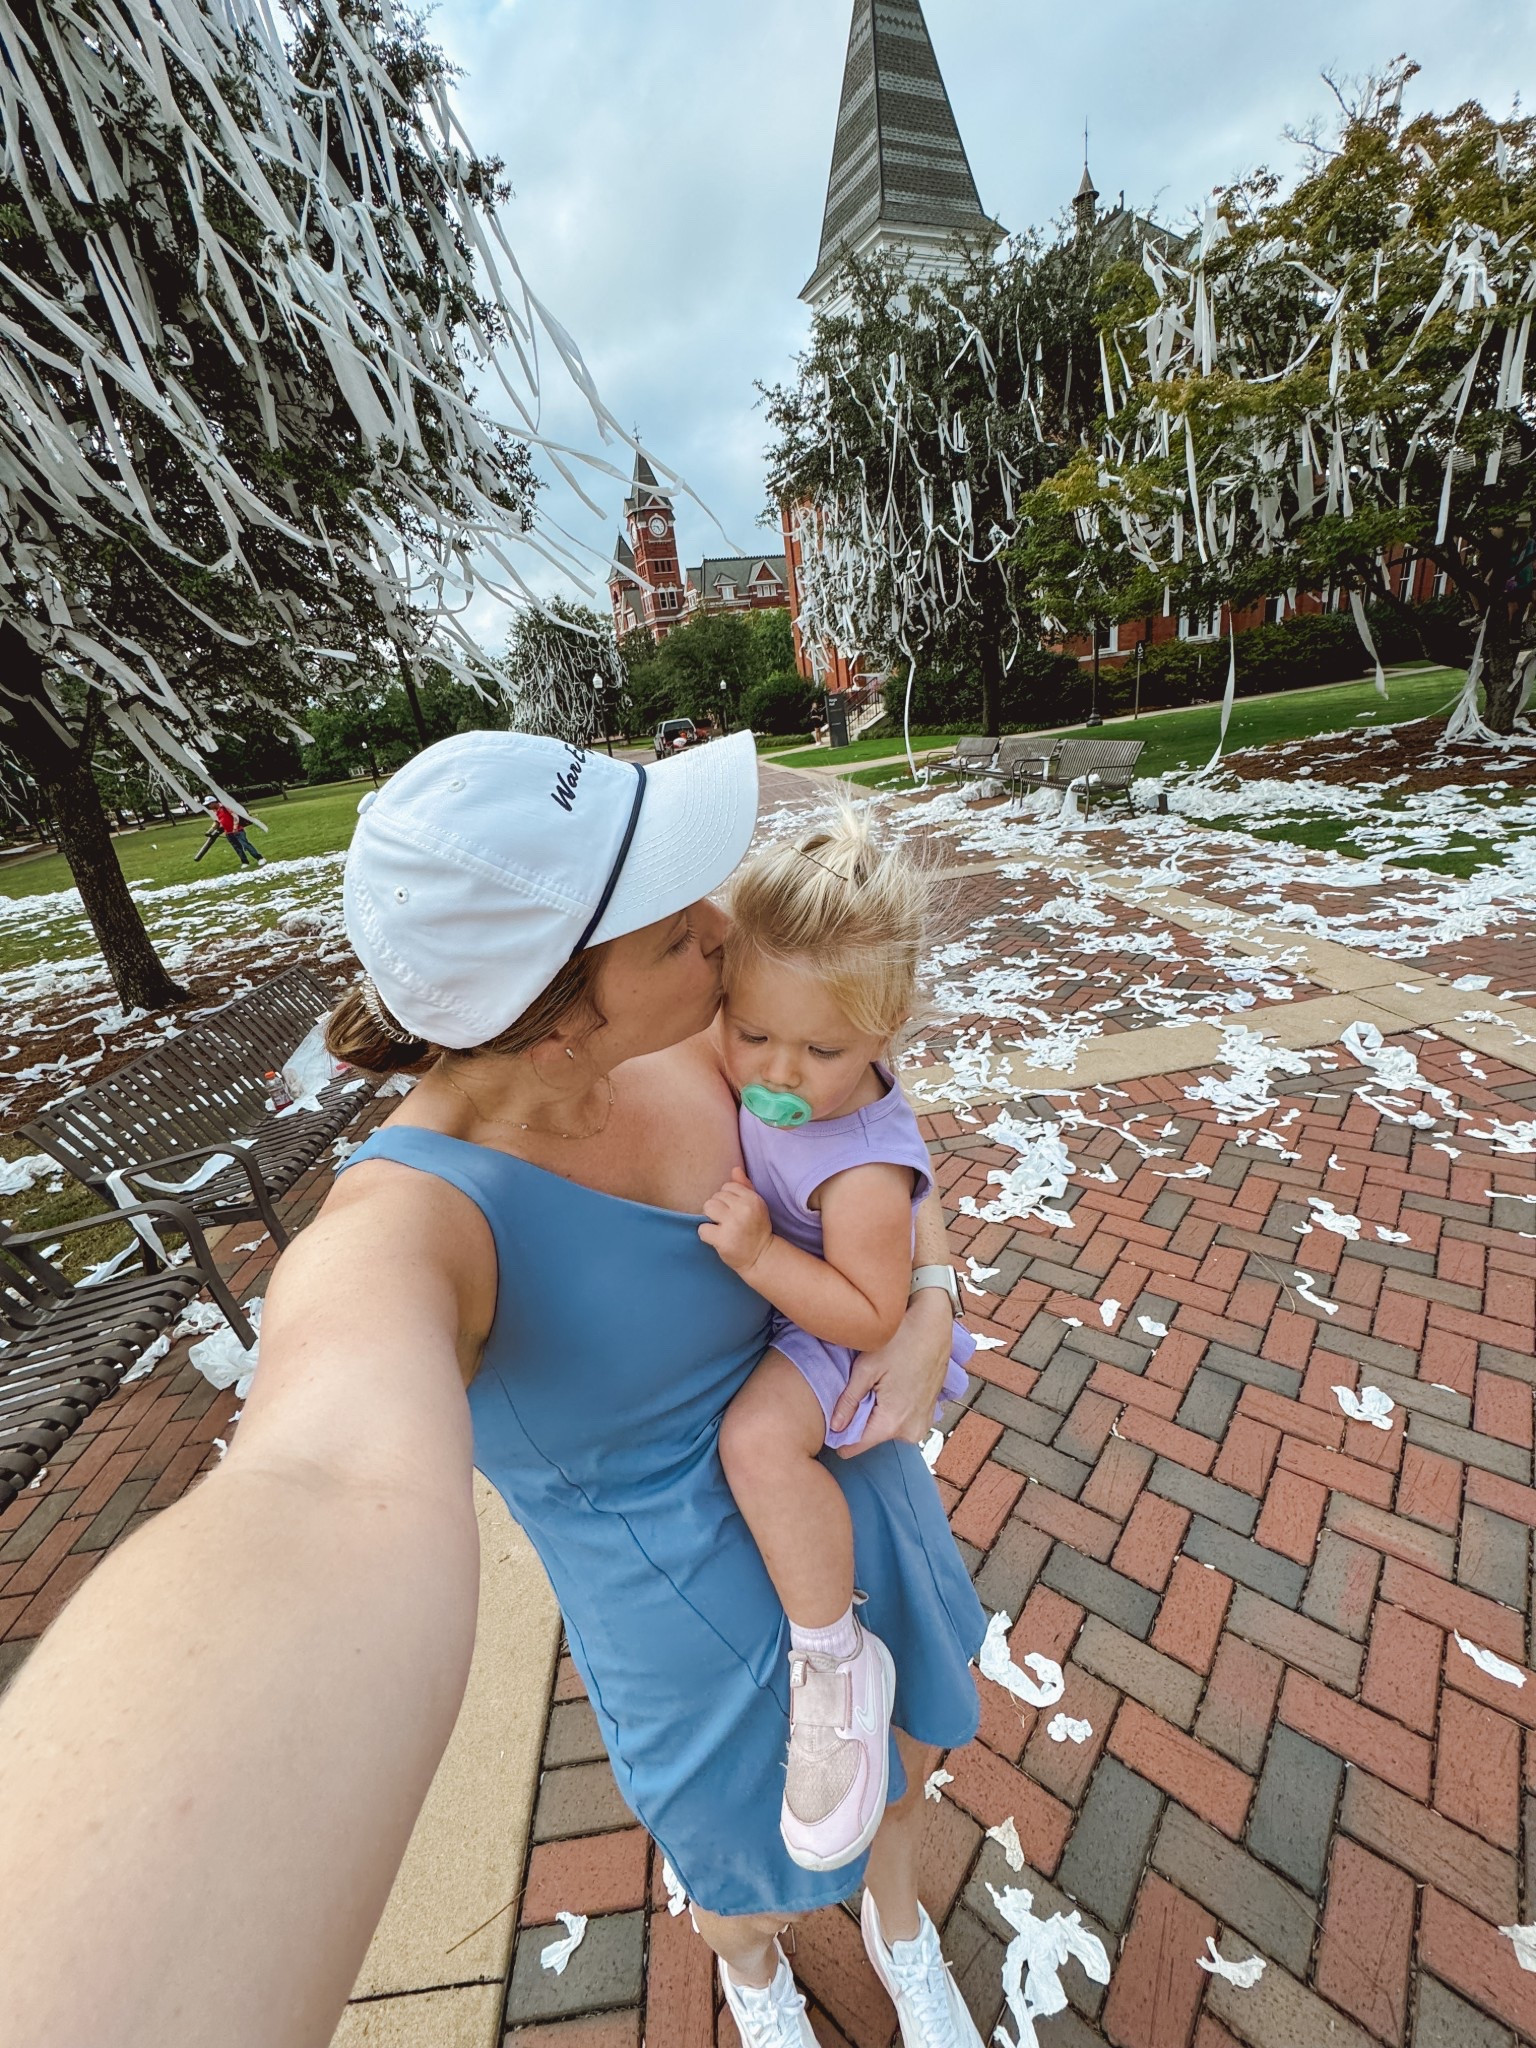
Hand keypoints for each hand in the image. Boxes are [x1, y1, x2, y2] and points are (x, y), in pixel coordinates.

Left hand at [698, 1168, 773, 1275]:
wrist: (761, 1256)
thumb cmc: (756, 1229)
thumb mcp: (755, 1206)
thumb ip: (745, 1187)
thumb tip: (735, 1169)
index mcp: (753, 1199)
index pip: (727, 1186)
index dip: (727, 1199)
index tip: (733, 1211)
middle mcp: (744, 1209)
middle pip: (715, 1197)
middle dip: (718, 1209)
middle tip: (728, 1222)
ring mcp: (733, 1224)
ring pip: (708, 1208)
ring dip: (710, 1218)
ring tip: (720, 1227)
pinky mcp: (723, 1240)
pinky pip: (702, 1229)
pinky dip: (706, 1234)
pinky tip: (717, 1239)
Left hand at [830, 1287, 951, 1456]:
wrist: (934, 1325)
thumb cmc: (901, 1341)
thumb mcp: (866, 1368)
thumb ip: (848, 1402)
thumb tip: (834, 1428)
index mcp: (893, 1423)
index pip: (854, 1447)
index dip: (839, 1436)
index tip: (831, 1420)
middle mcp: (911, 1431)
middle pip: (870, 1437)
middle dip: (859, 1420)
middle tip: (857, 1391)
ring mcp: (922, 1425)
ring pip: (885, 1429)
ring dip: (876, 1413)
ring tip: (875, 1386)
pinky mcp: (928, 1416)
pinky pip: (901, 1421)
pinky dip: (892, 1409)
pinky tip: (890, 1386)